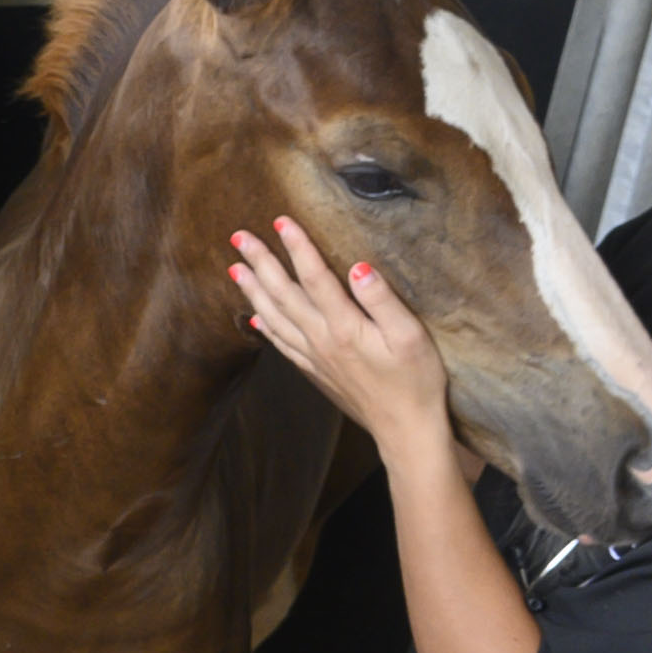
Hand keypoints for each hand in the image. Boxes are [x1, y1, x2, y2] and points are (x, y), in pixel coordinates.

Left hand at [223, 217, 454, 462]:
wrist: (405, 431)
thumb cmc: (416, 382)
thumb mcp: (410, 336)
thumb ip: (382, 300)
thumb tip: (358, 266)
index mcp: (344, 328)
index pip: (314, 277)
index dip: (298, 247)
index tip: (281, 221)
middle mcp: (321, 341)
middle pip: (283, 294)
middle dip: (260, 263)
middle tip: (238, 237)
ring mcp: (314, 358)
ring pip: (274, 318)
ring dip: (254, 291)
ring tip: (235, 269)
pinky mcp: (316, 372)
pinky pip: (281, 344)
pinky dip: (265, 326)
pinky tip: (255, 316)